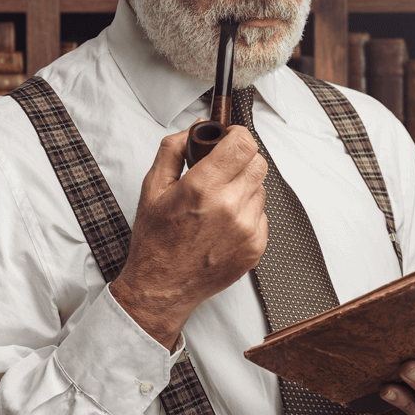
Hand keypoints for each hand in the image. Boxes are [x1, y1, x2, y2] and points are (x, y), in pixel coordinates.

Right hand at [110, 125, 269, 348]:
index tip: (229, 138)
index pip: (243, 144)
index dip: (238, 135)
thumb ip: (173, 149)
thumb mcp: (152, 188)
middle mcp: (230, 207)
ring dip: (244, 187)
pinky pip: (262, 214)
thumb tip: (197, 127)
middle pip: (258, 162)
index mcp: (203, 188)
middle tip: (223, 169)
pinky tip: (225, 223)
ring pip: (261, 188)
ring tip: (219, 201)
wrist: (162, 288)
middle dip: (241, 159)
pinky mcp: (256, 246)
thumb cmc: (155, 241)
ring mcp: (246, 229)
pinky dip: (247, 212)